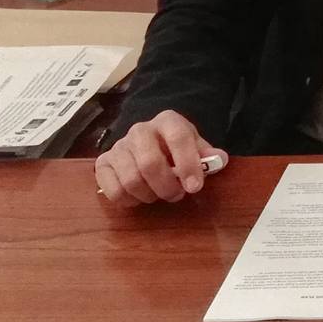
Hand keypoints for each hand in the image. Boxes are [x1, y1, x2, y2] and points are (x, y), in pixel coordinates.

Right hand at [94, 110, 226, 206]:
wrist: (147, 141)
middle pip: (150, 163)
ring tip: (159, 195)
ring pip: (131, 180)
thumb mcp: (194, 145)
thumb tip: (219, 160)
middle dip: (166, 186)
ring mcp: (119, 146)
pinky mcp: (103, 163)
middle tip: (177, 195)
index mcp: (167, 121)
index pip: (178, 137)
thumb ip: (207, 154)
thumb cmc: (174, 147)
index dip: (188, 164)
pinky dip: (129, 200)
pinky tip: (139, 197)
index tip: (195, 187)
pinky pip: (113, 190)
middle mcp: (140, 130)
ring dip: (149, 195)